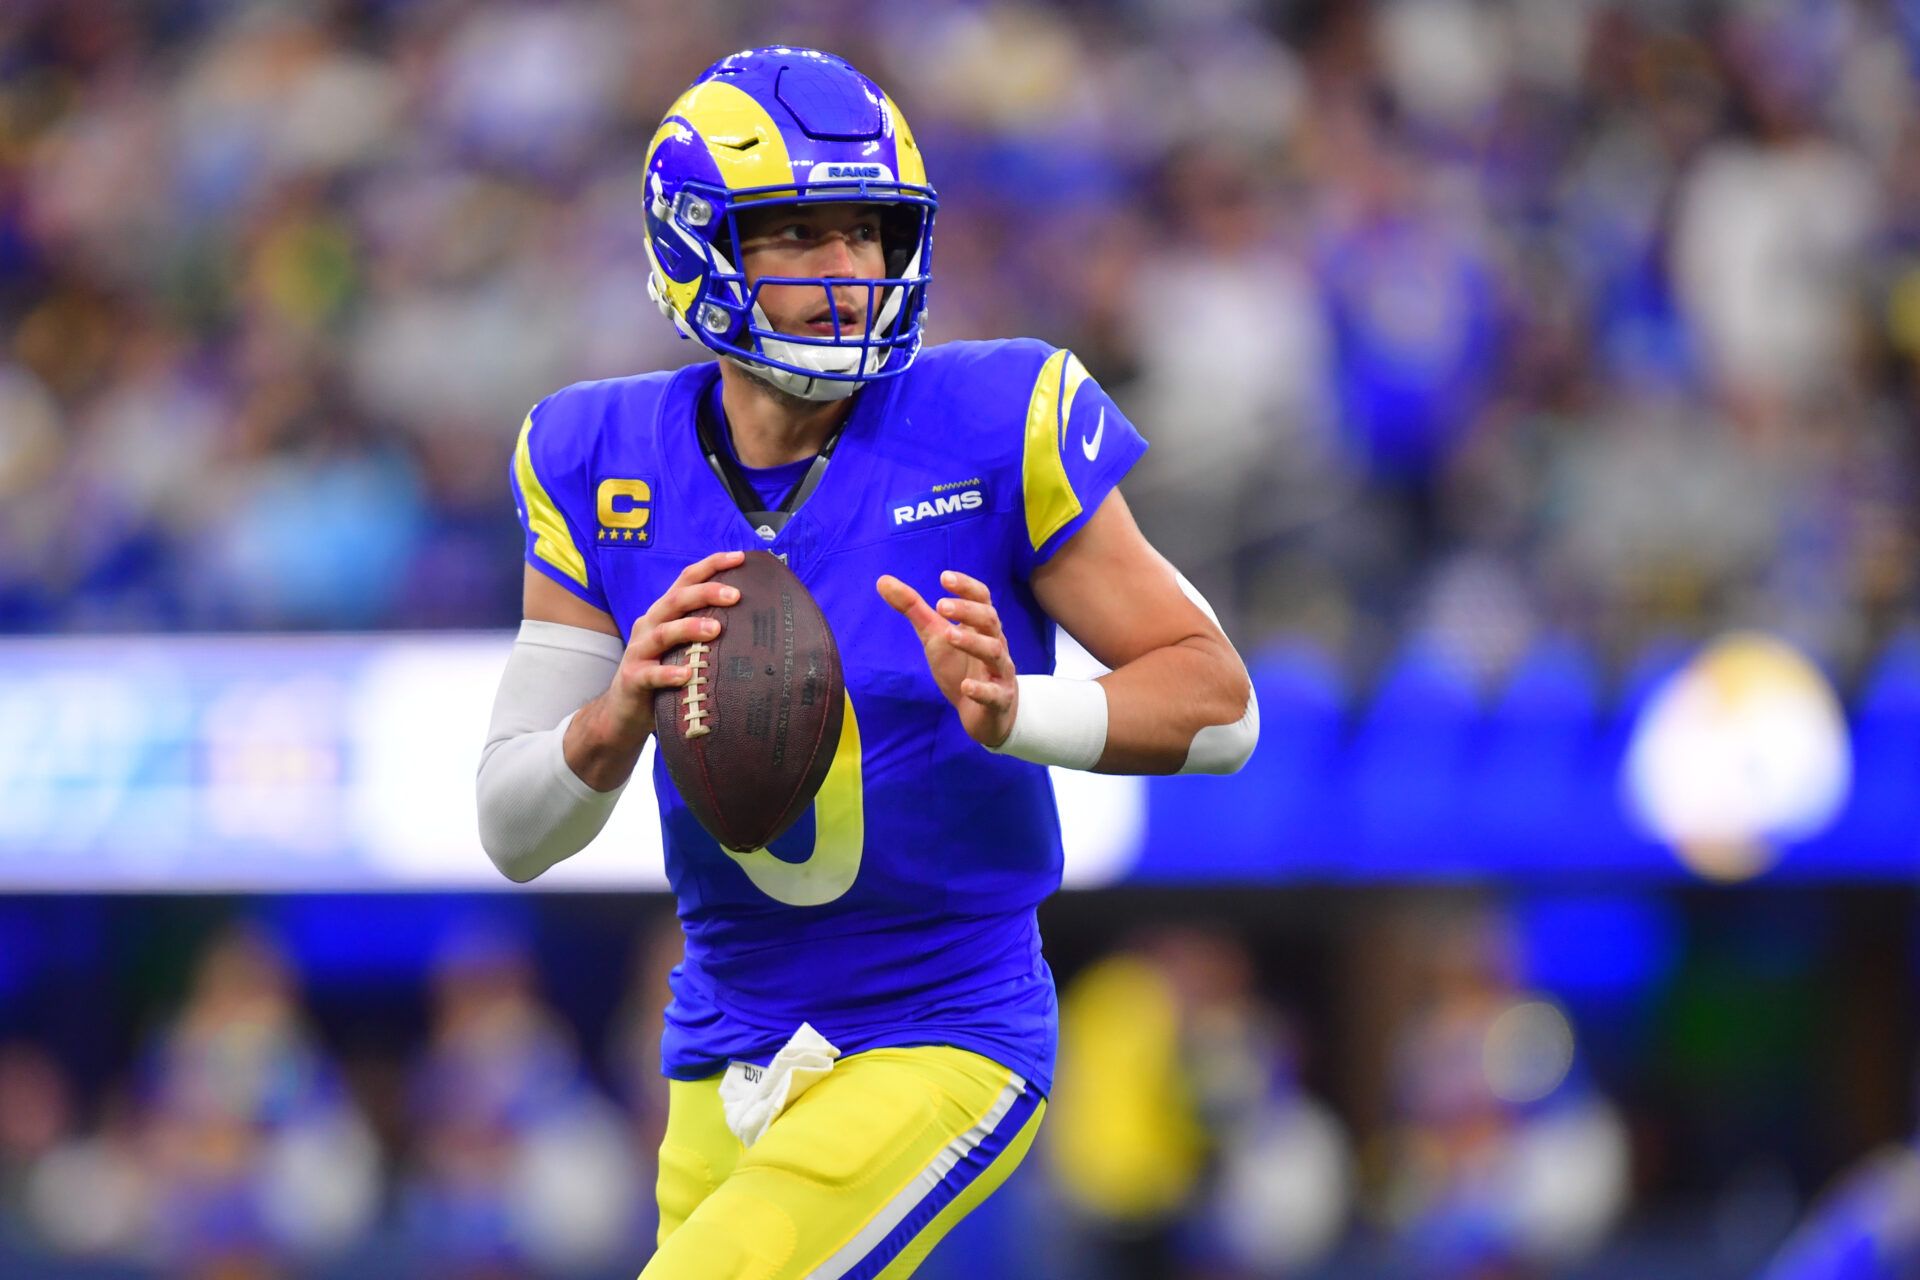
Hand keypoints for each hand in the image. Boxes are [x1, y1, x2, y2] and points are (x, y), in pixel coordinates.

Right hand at [605, 550, 744, 742]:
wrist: (624, 710)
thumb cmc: (664, 674)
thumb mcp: (683, 647)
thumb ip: (707, 631)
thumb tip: (754, 621)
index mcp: (664, 613)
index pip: (686, 580)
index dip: (711, 565)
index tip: (740, 557)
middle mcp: (650, 625)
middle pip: (676, 600)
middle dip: (706, 593)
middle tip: (735, 595)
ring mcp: (639, 651)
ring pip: (663, 633)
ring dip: (689, 628)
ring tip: (716, 630)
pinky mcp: (633, 678)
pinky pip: (650, 674)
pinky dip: (668, 673)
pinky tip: (687, 674)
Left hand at [876, 569, 1018, 748]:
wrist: (983, 711)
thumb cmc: (960, 665)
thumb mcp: (934, 635)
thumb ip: (913, 609)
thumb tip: (882, 580)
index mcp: (980, 625)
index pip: (981, 598)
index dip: (966, 587)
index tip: (944, 577)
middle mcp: (994, 643)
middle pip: (989, 620)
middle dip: (967, 610)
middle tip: (940, 605)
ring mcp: (998, 671)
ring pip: (993, 652)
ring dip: (972, 642)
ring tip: (949, 635)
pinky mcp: (998, 699)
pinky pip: (994, 694)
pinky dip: (981, 689)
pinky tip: (966, 687)